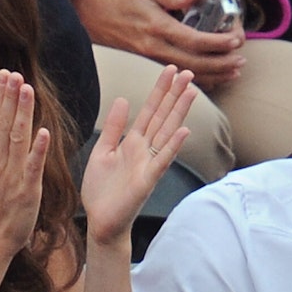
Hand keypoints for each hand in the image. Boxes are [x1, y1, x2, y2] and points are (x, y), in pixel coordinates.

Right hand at [0, 70, 50, 260]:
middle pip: (5, 124)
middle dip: (10, 98)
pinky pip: (33, 167)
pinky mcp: (27, 190)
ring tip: (27, 91)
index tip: (5, 74)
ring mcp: (13, 175)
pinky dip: (38, 149)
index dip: (1, 96)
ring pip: (18, 139)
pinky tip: (43, 131)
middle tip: (15, 74)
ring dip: (22, 114)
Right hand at [69, 0, 245, 88]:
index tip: (236, 40)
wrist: (93, 18)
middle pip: (194, 63)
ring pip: (186, 74)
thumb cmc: (122, 2)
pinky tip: (212, 78)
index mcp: (157, 27)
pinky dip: (196, 79)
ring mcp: (150, 60)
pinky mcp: (148, 65)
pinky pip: (176, 76)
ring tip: (233, 73)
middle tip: (241, 61)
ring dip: (212, 76)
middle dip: (221, 64)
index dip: (218, 43)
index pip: (194, 40)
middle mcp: (154, 48)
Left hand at [79, 65, 194, 244]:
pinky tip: (184, 130)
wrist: (101, 222)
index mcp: (132, 143)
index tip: (170, 70)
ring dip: (179, 112)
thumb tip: (124, 99)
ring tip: (191, 91)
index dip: (160, 91)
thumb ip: (113, 128)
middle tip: (188, 71)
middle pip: (163, 117)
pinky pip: (162, 161)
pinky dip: (173, 146)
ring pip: (167, 133)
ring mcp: (148, 165)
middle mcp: (145, 151)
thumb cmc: (102, 191)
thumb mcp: (102, 152)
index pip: (150, 111)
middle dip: (174, 95)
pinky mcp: (147, 181)